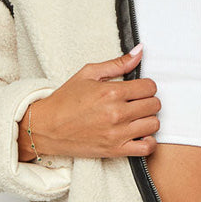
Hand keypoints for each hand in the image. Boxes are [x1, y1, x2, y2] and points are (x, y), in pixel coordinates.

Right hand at [22, 44, 160, 159]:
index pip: (149, 87)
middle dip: (148, 101)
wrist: (46, 128)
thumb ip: (117, 63)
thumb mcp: (88, 74)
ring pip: (154, 124)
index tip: (139, 89)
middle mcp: (116, 113)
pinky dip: (149, 141)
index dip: (146, 86)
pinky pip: (147, 147)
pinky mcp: (116, 150)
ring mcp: (117, 133)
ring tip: (137, 117)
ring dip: (148, 119)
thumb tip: (139, 51)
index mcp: (111, 92)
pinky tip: (139, 134)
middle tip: (136, 102)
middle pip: (154, 105)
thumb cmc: (64, 101)